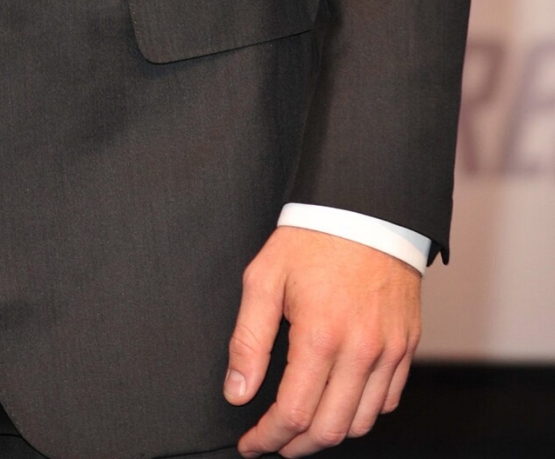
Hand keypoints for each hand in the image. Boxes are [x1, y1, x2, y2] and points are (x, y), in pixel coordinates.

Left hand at [227, 227, 420, 454]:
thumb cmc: (311, 239)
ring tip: (302, 427)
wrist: (365, 209)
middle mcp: (361, 351)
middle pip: (329, 430)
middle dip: (295, 446)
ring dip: (328, 434)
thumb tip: (237, 393)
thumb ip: (248, 341)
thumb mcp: (264, 279)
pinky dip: (361, 413)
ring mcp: (389, 351)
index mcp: (320, 335)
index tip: (251, 444)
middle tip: (272, 443)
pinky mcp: (407, 346)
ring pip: (361, 422)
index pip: (294, 413)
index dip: (268, 438)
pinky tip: (338, 402)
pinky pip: (387, 400)